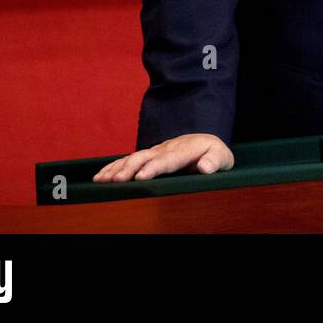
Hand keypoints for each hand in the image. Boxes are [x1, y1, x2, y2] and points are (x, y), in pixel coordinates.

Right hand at [92, 133, 233, 181]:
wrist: (205, 141)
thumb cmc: (214, 153)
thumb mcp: (222, 157)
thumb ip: (215, 161)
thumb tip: (206, 167)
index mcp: (185, 149)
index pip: (168, 159)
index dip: (154, 167)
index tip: (142, 177)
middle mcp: (167, 148)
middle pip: (146, 157)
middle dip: (130, 168)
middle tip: (117, 180)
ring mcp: (156, 151)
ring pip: (134, 157)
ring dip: (117, 168)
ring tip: (102, 180)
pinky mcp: (148, 155)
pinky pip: (128, 160)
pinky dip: (113, 167)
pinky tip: (99, 177)